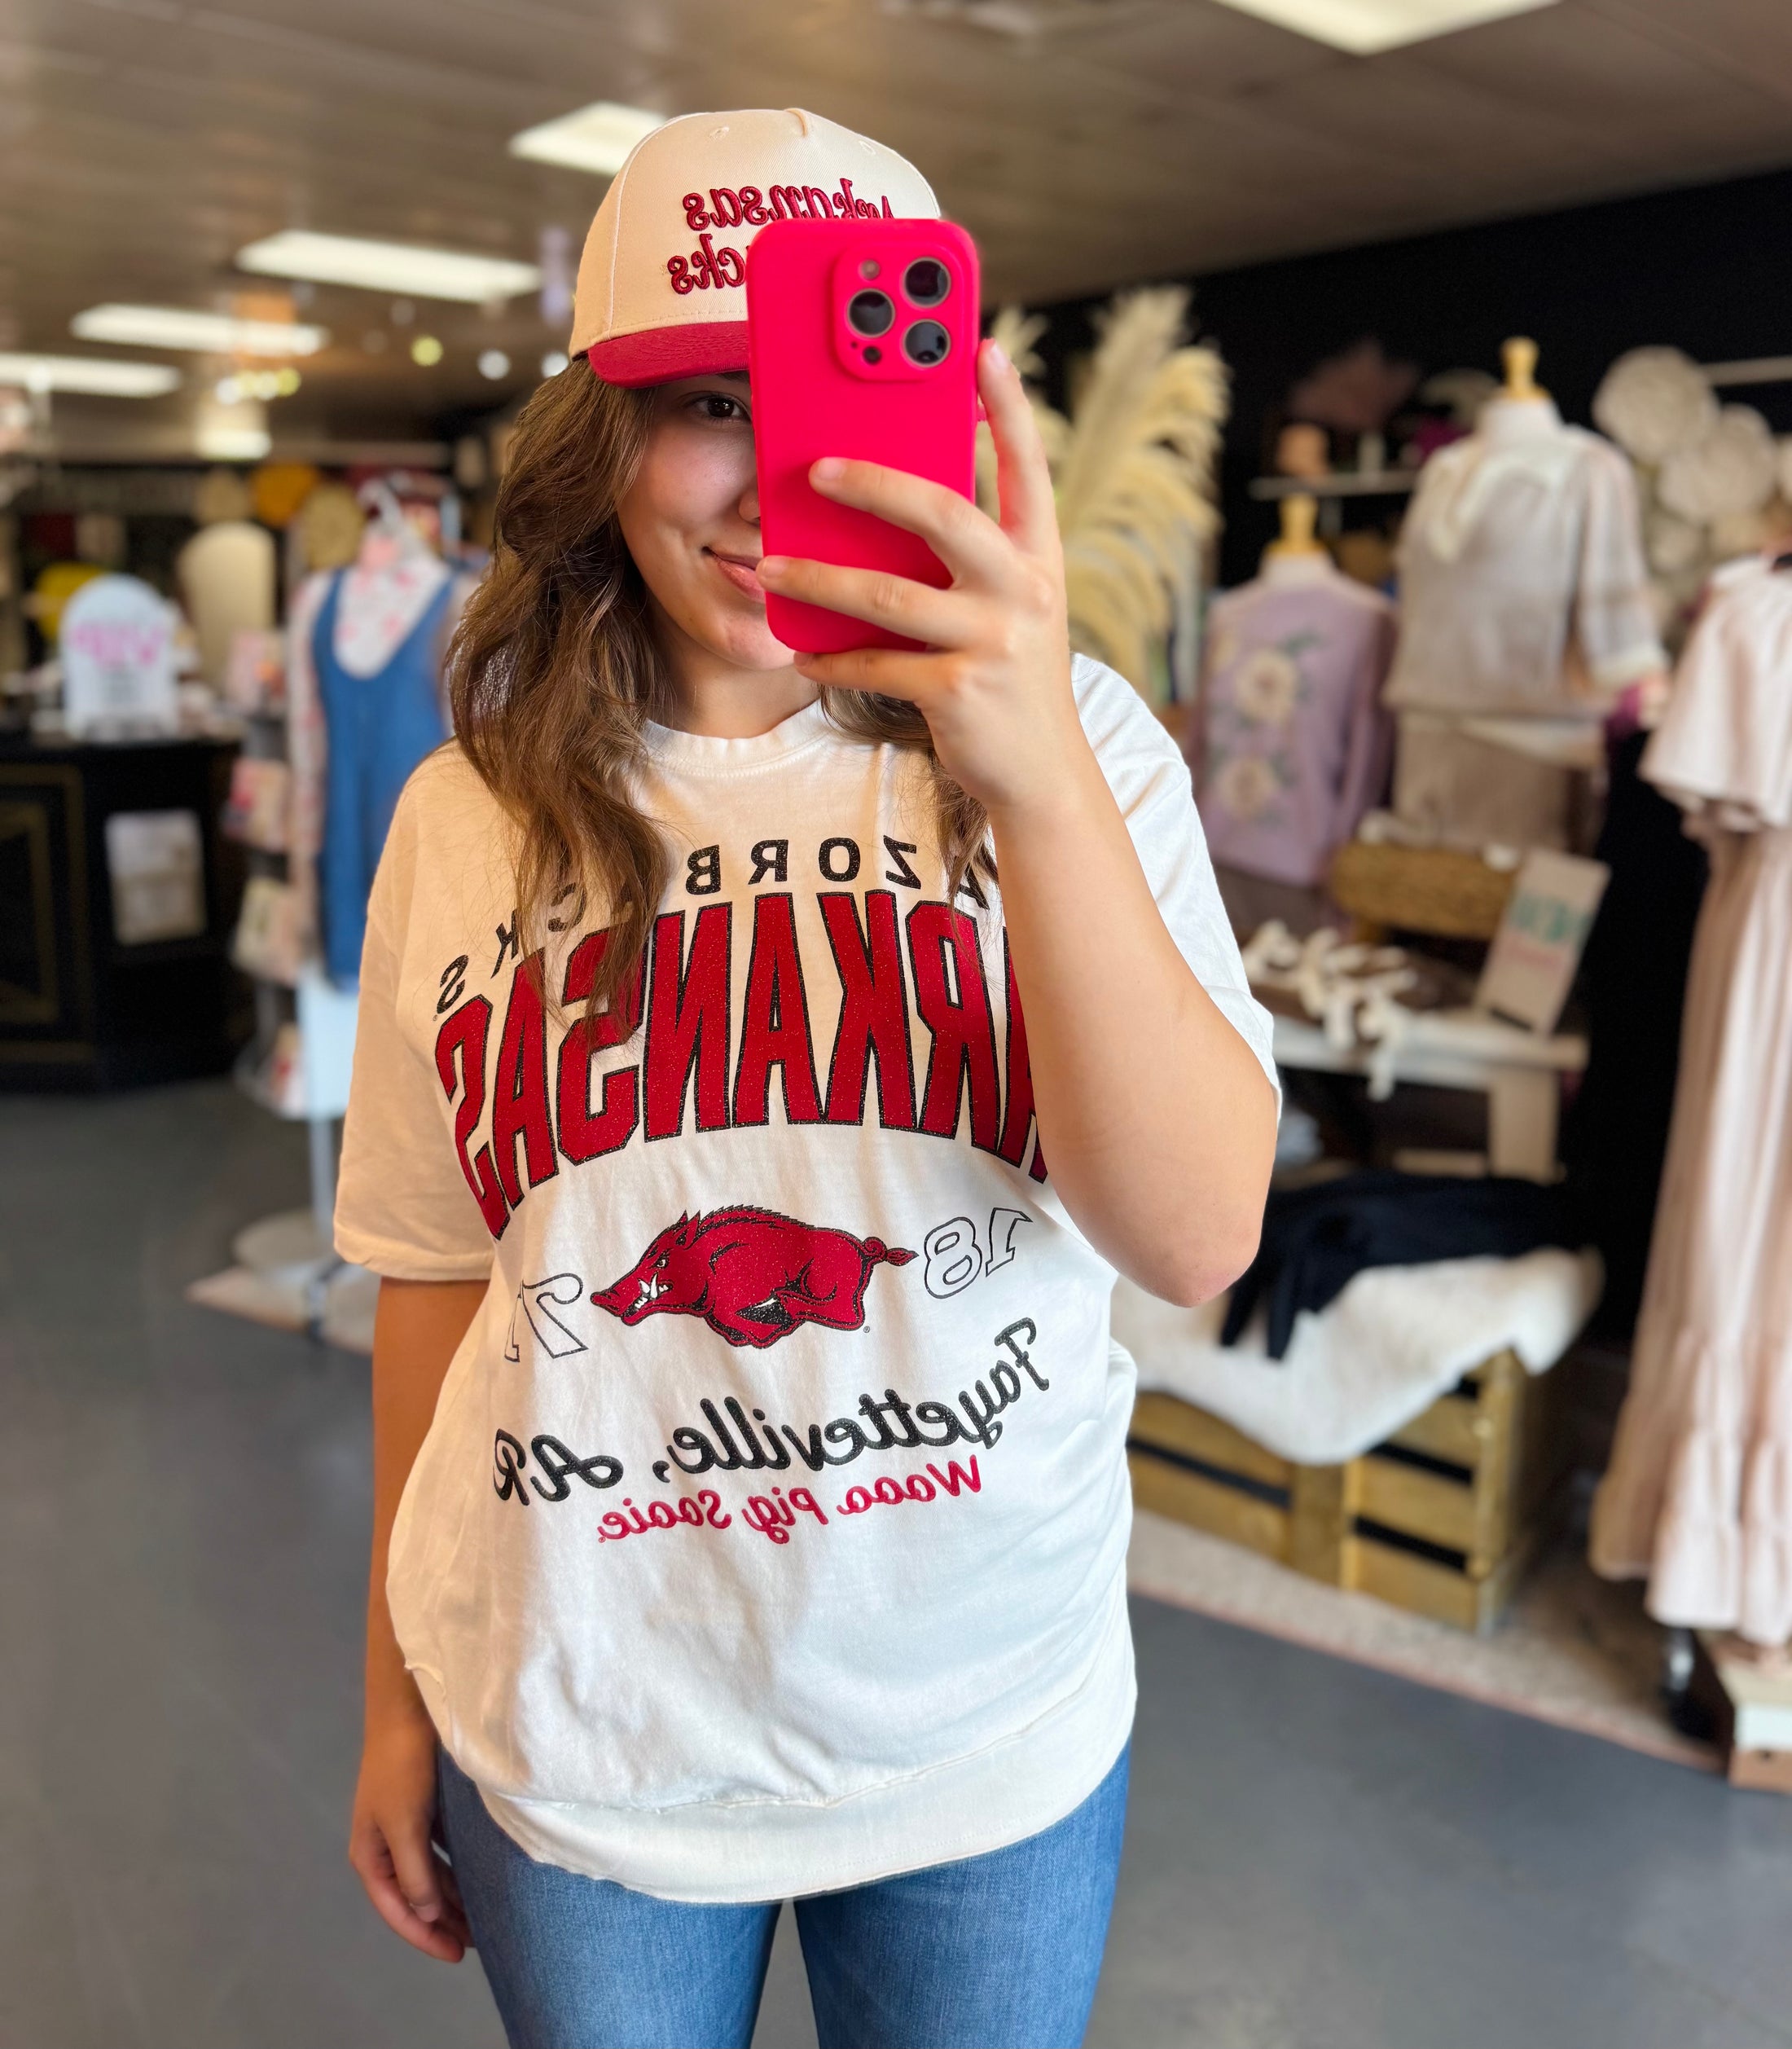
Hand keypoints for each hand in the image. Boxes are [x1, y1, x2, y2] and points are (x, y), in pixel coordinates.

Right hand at [348, 1699, 471, 1962]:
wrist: (410, 1708)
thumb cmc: (402, 1766)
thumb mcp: (406, 1824)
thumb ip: (415, 1873)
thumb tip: (427, 1915)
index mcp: (370, 1855)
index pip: (397, 1911)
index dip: (425, 1937)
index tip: (457, 1954)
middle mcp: (385, 1846)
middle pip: (414, 1898)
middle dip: (443, 1924)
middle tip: (479, 1944)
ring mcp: (405, 1828)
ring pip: (431, 1877)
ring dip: (454, 1900)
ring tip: (485, 1922)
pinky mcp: (425, 1810)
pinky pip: (442, 1854)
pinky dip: (459, 1871)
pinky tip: (481, 1881)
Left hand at [756, 340, 1089, 820]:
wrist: (1041, 776)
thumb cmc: (1011, 681)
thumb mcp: (1009, 610)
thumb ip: (969, 560)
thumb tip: (890, 505)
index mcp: (1039, 559)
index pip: (1028, 469)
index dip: (1009, 407)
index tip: (983, 346)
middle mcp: (1024, 592)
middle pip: (942, 513)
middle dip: (874, 482)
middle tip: (816, 467)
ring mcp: (995, 643)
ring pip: (888, 596)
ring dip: (819, 580)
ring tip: (769, 569)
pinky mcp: (960, 693)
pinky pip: (878, 665)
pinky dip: (833, 659)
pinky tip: (803, 651)